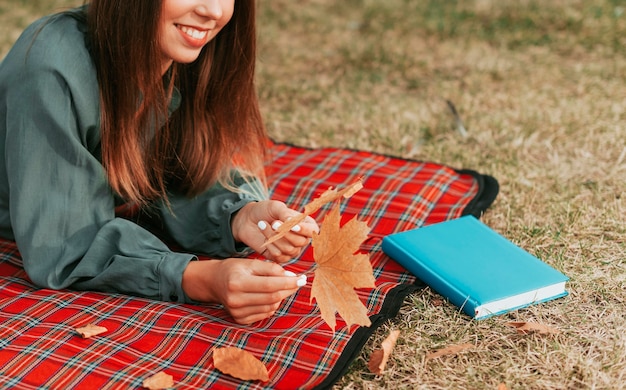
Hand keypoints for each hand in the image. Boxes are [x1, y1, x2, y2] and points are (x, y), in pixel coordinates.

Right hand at [182, 258, 306, 323]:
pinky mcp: (240, 319)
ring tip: (280, 286)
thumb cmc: (234, 269)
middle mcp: (235, 300)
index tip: (302, 278)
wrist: (214, 282)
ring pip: (271, 306)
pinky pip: (265, 313)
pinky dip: (272, 304)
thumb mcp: (250, 263)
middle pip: (272, 297)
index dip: (289, 282)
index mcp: (237, 282)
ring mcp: (237, 312)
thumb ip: (271, 269)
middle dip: (289, 289)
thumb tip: (292, 276)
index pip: (270, 285)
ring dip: (281, 296)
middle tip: (298, 281)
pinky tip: (269, 296)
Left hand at [232, 200, 318, 262]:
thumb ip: (285, 213)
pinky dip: (269, 245)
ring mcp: (291, 250)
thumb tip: (293, 222)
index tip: (293, 226)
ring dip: (274, 237)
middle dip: (285, 233)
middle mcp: (301, 238)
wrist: (247, 220)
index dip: (304, 230)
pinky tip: (264, 237)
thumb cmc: (264, 211)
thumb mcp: (275, 207)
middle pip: (300, 242)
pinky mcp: (280, 257)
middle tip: (274, 223)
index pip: (312, 230)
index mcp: (305, 224)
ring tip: (263, 224)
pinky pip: (278, 256)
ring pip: (288, 249)